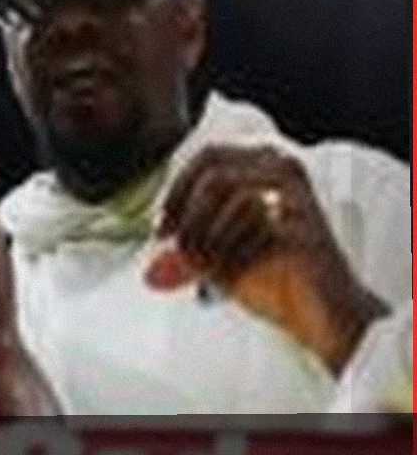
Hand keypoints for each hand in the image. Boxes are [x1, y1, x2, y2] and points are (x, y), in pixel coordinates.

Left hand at [144, 145, 387, 373]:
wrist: (325, 316)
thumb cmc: (274, 281)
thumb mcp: (216, 261)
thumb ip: (183, 257)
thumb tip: (149, 274)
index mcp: (260, 165)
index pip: (206, 156)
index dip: (176, 191)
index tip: (161, 229)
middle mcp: (282, 167)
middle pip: (212, 170)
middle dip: (187, 211)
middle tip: (178, 248)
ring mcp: (297, 191)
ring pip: (227, 189)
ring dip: (205, 234)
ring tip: (204, 268)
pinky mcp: (304, 218)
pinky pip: (251, 221)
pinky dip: (231, 252)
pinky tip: (229, 277)